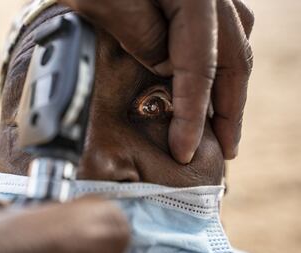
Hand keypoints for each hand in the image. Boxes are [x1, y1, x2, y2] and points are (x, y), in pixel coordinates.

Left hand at [58, 0, 253, 162]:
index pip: (199, 69)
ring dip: (231, 86)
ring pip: (235, 44)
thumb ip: (145, 39)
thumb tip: (169, 70)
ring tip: (224, 120)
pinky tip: (214, 77)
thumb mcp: (105, 3)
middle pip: (233, 60)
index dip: (193, 115)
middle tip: (229, 148)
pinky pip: (221, 29)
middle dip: (231, 110)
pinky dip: (220, 61)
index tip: (184, 150)